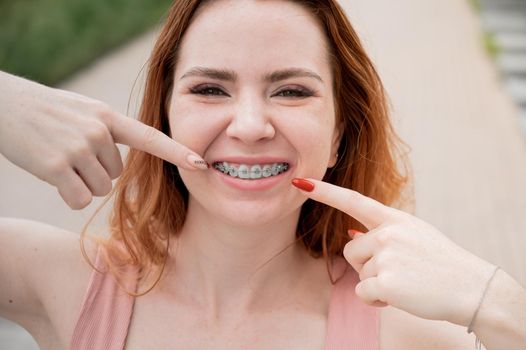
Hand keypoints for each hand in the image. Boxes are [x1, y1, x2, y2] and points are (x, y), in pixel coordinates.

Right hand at [0, 72, 206, 209]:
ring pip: (99, 189)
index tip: (201, 164)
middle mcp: (98, 131)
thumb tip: (121, 169)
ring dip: (81, 183)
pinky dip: (68, 195)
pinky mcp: (58, 167)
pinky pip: (79, 200)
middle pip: (116, 176)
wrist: (4, 104)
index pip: (150, 138)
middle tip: (69, 150)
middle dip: (94, 171)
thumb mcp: (84, 112)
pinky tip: (52, 174)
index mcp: (108, 117)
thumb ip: (109, 132)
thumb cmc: (47, 112)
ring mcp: (78, 148)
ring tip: (59, 158)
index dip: (177, 152)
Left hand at [292, 178, 495, 325]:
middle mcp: (387, 233)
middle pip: (350, 249)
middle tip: (397, 270)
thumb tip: (350, 234)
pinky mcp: (386, 281)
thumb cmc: (441, 262)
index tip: (301, 182)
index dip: (325, 191)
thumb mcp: (414, 235)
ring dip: (374, 282)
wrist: (471, 287)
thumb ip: (382, 233)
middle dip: (365, 264)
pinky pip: (363, 292)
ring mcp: (386, 256)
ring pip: (358, 272)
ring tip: (404, 282)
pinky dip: (376, 300)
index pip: (353, 200)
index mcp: (394, 219)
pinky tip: (401, 295)